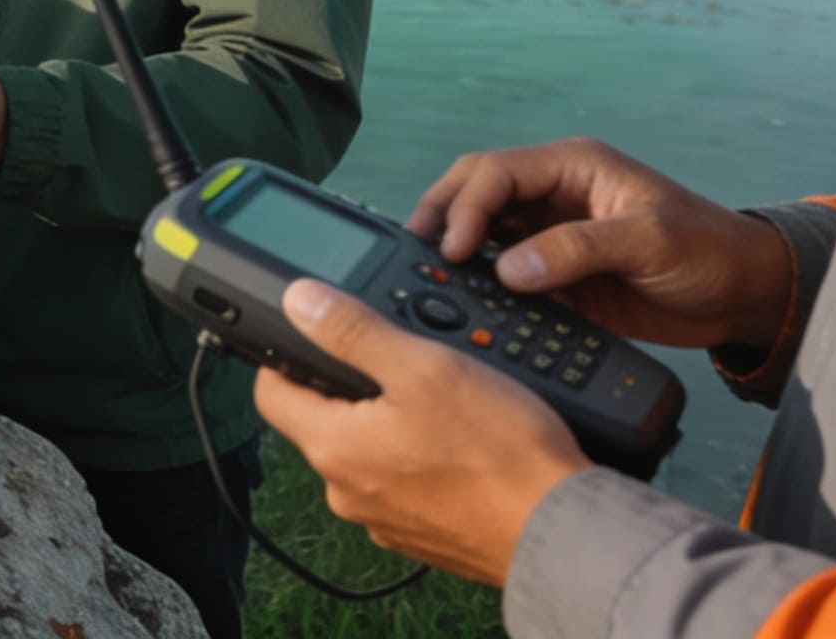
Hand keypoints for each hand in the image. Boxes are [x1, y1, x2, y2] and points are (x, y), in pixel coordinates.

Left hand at [255, 279, 588, 585]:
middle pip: (322, 421)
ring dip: (392, 423)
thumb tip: (299, 301)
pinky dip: (422, 460)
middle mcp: (347, 492)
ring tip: (443, 399)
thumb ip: (353, 331)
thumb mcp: (424, 366)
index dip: (287, 353)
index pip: (271, 392)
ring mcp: (385, 518)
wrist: (563, 532)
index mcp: (333, 448)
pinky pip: (405, 485)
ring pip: (368, 453)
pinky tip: (462, 444)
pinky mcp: (423, 535)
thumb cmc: (500, 452)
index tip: (317, 333)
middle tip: (401, 358)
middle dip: (352, 386)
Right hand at [407, 138, 791, 349]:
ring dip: (455, 253)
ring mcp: (551, 236)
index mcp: (572, 167)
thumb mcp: (651, 240)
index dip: (464, 206)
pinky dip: (481, 288)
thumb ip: (579, 249)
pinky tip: (468, 307)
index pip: (495, 172)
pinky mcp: (556, 276)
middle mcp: (552, 195)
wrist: (742, 297)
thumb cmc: (709, 251)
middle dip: (441, 217)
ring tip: (431, 282)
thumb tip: (511, 270)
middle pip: (475, 192)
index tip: (451, 248)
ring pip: (482, 233)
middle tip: (417, 256)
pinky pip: (503, 276)